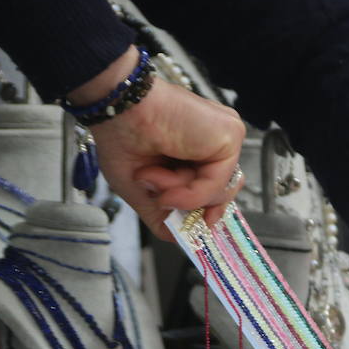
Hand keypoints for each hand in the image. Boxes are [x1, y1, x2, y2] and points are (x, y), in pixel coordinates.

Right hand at [69, 46, 245, 237]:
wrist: (118, 109)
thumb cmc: (123, 137)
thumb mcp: (141, 189)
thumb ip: (164, 215)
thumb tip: (178, 239)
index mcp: (200, 151)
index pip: (219, 189)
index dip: (206, 211)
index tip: (193, 228)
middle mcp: (217, 143)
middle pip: (221, 194)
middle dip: (185, 201)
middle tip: (153, 188)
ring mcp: (226, 138)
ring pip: (218, 193)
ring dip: (180, 194)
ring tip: (151, 176)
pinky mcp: (230, 136)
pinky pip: (217, 184)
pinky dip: (189, 191)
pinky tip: (163, 177)